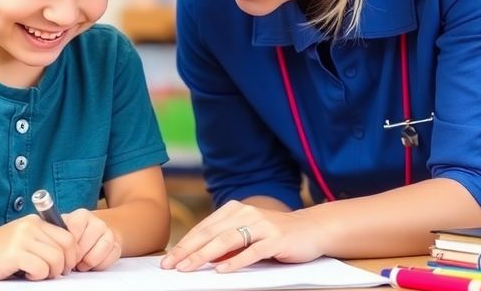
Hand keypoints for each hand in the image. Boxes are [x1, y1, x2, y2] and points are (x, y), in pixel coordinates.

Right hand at [0, 215, 76, 279]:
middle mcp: (32, 226)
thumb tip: (71, 254)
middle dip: (64, 265)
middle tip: (54, 273)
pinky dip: (37, 276)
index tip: (65, 266)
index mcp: (37, 221)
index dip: (72, 254)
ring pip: (55, 259)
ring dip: (50, 272)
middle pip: (66, 247)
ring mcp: (22, 238)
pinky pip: (40, 268)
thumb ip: (44, 239)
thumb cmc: (1, 249)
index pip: (69, 236)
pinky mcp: (14, 253)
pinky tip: (27, 274)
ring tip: (38, 273)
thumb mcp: (25, 237)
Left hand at [62, 208, 122, 270]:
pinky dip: (99, 265)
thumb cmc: (72, 236)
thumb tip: (50, 244)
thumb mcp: (61, 231)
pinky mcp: (117, 245)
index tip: (62, 252)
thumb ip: (56, 234)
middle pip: (86, 243)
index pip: (74, 229)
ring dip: (88, 261)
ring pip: (101, 249)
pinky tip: (92, 264)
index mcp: (81, 215)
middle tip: (70, 261)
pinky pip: (111, 257)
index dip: (67, 246)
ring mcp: (109, 233)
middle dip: (76, 257)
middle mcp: (97, 221)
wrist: (92, 236)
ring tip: (80, 264)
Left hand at [159, 200, 326, 272]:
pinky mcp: (276, 239)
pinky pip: (252, 251)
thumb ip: (226, 243)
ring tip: (188, 268)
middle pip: (210, 233)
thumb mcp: (247, 235)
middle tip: (170, 265)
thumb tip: (202, 257)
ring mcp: (261, 225)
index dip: (184, 244)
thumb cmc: (275, 235)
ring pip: (227, 240)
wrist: (312, 229)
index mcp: (234, 210)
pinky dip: (235, 261)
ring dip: (204, 255)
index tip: (168, 260)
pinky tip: (221, 270)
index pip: (203, 228)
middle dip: (187, 250)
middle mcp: (246, 213)